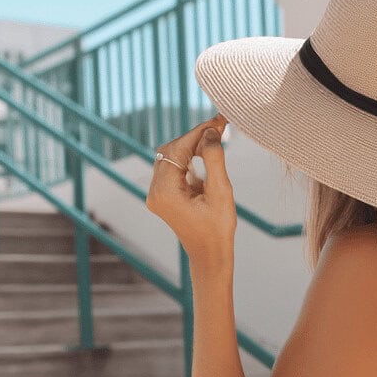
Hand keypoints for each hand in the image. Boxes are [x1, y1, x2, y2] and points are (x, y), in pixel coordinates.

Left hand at [146, 114, 235, 272]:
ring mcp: (156, 194)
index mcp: (165, 192)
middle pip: (171, 150)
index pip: (177, 150)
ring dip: (192, 146)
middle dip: (195, 137)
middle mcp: (155, 192)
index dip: (198, 133)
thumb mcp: (221, 191)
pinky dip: (189, 159)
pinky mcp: (163, 196)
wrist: (210, 255)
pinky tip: (206, 155)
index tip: (218, 121)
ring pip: (171, 157)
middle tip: (220, 126)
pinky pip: (173, 168)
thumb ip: (214, 159)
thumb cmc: (218, 228)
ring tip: (216, 138)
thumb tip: (211, 131)